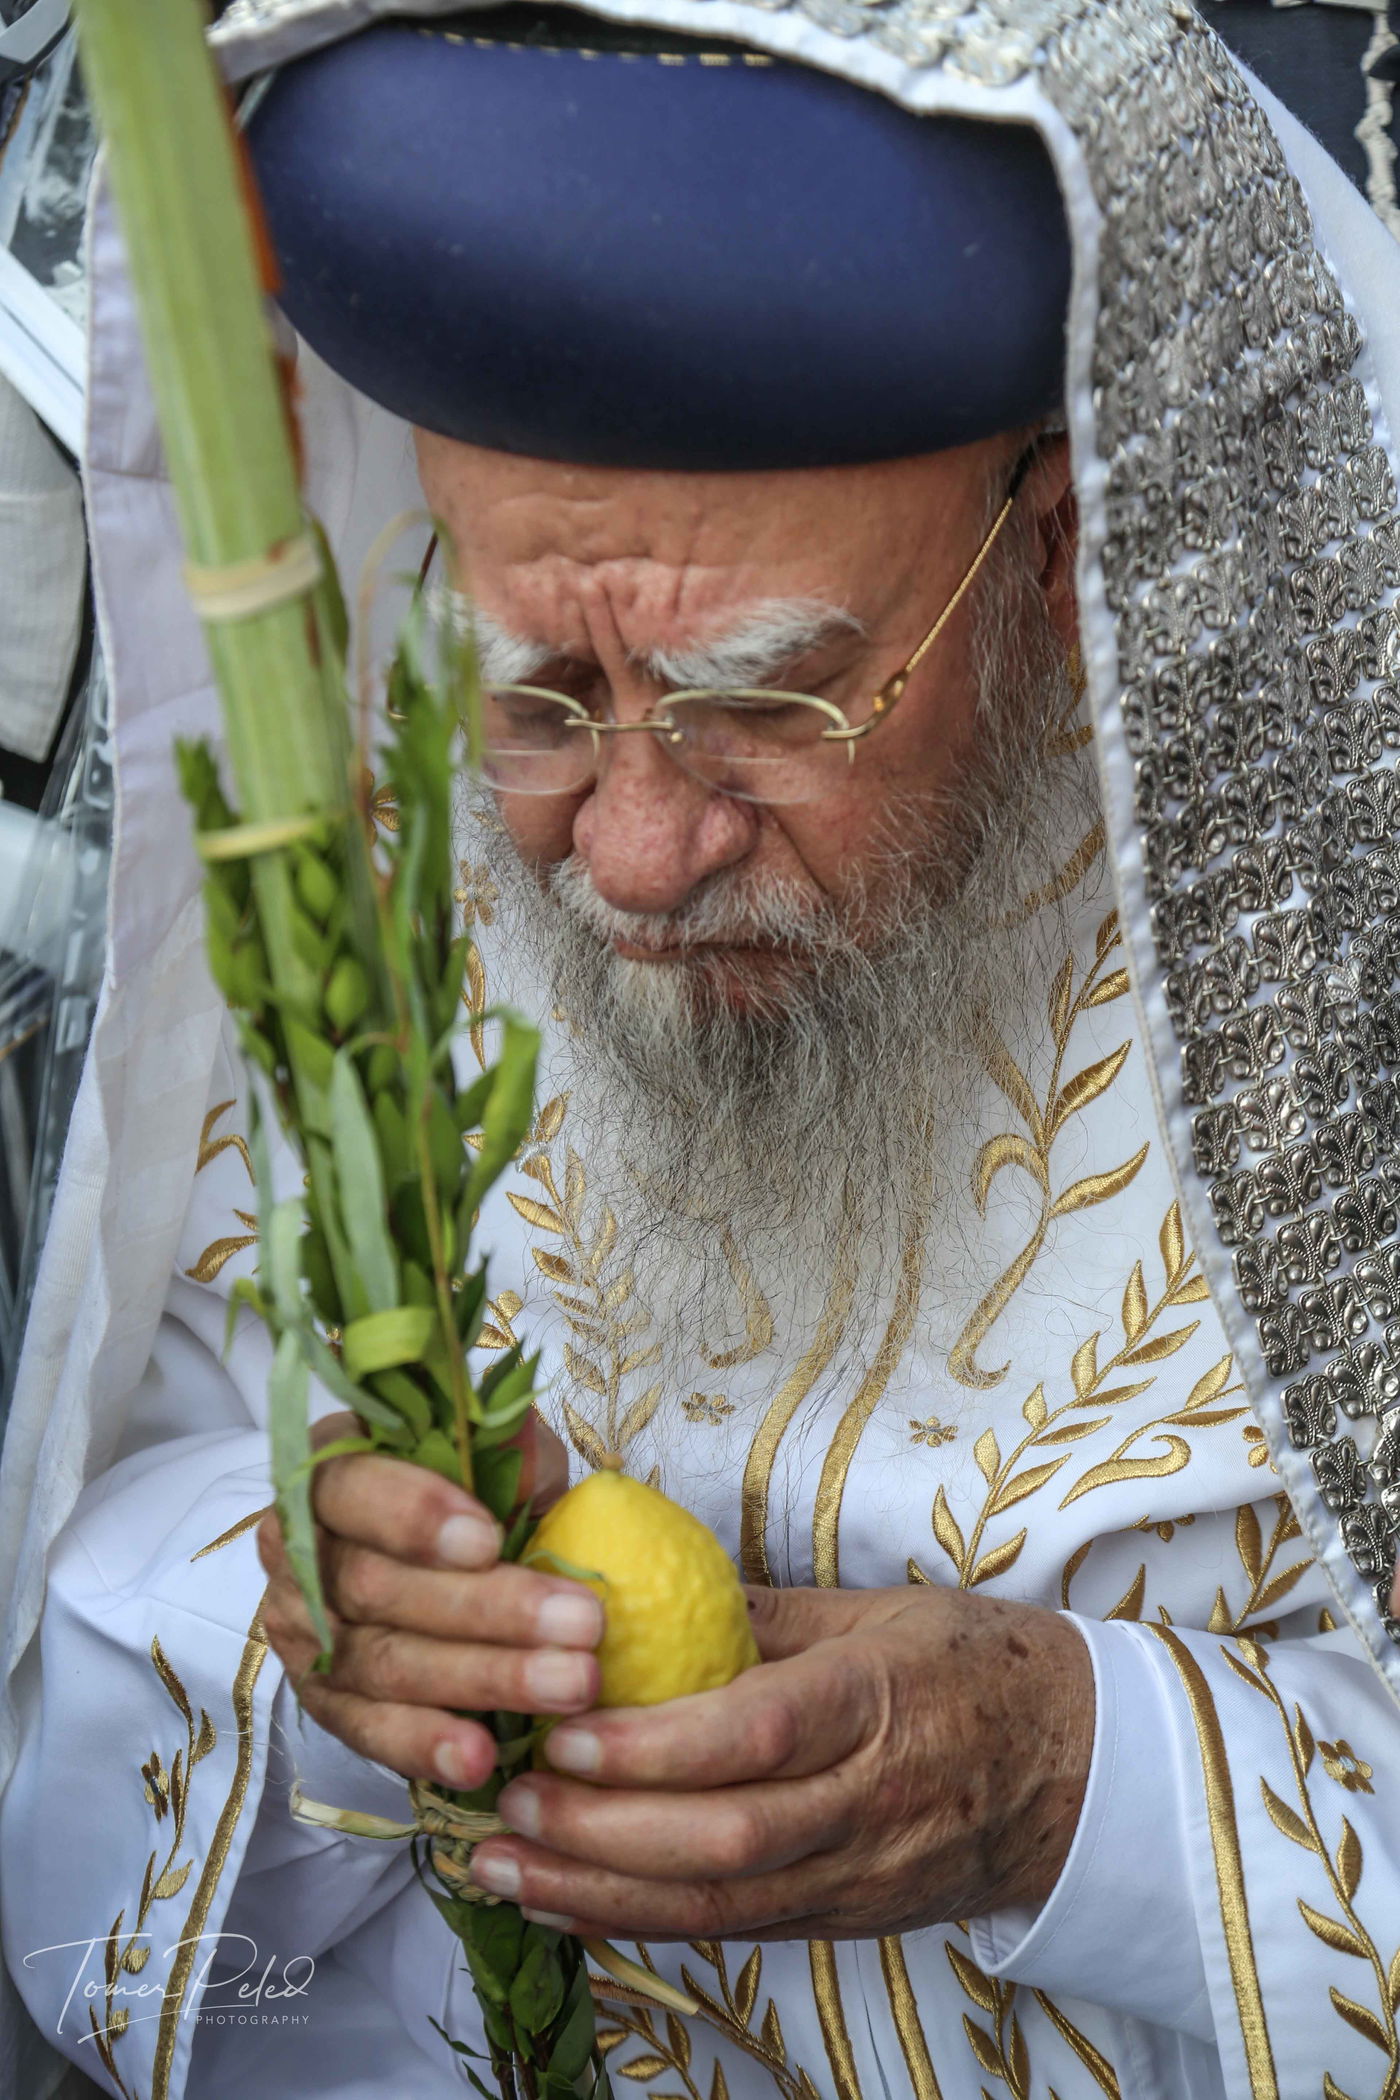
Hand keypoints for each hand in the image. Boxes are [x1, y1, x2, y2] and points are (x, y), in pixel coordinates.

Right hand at [257, 1408, 602, 1787]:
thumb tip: (538, 1473)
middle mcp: (296, 1550)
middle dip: (484, 1609)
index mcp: (329, 1470)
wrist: (426, 1553)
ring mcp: (301, 1631)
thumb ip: (508, 1453)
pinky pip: (366, 1730)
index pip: (350, 1488)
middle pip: (376, 1586)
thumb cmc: (469, 1490)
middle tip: (580, 1625)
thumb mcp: (491, 1452)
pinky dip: (424, 1745)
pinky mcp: (321, 1698)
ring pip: (381, 1662)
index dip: (414, 1516)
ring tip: (565, 1686)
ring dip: (479, 1679)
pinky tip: (480, 1759)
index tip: (489, 1540)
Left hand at [468, 1584, 1092, 1941]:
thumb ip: (756, 1617)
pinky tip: (565, 1905)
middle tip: (508, 1803)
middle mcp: (871, 1801)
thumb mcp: (876, 1609)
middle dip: (603, 1833)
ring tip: (502, 1867)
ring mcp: (861, 1875)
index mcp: (880, 1698)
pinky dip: (641, 1923)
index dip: (654, 1744)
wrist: (1081, 1769)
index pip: (758, 1734)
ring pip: (720, 1904)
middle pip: (726, 1839)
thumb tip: (631, 1592)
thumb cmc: (972, 1664)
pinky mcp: (846, 1920)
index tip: (565, 1731)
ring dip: (599, 1895)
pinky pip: (733, 1930)